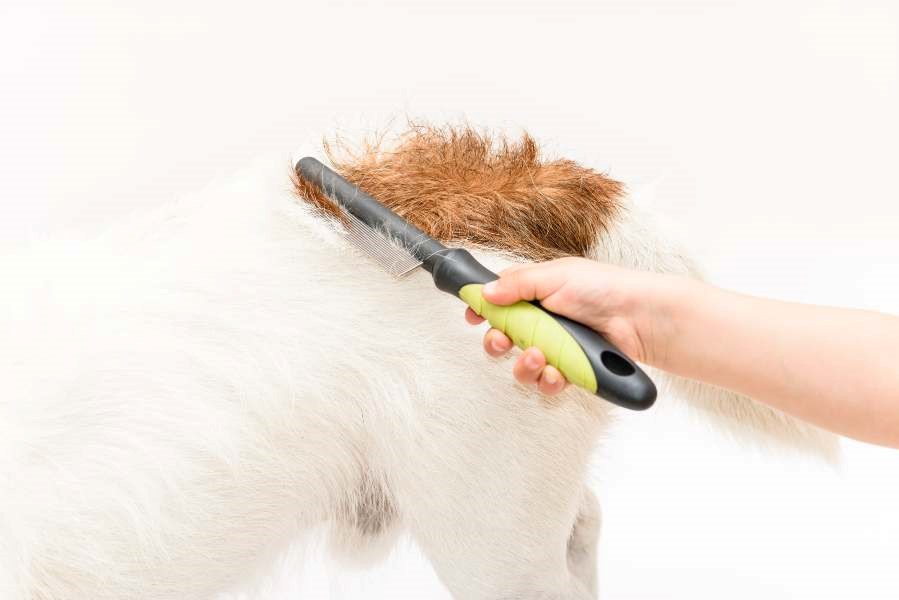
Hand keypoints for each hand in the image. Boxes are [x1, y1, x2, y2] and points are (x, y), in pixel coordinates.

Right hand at [465, 257, 685, 394]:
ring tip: (539, 358)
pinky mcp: (572, 370)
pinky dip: (549, 381)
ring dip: (524, 366)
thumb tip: (484, 293)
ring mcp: (558, 347)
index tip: (472, 317)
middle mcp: (544, 321)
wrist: (642, 319)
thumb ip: (516, 285)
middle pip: (505, 337)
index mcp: (537, 292)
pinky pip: (548, 383)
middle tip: (502, 341)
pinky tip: (558, 374)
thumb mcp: (555, 276)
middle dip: (498, 343)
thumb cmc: (604, 288)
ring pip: (523, 366)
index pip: (501, 301)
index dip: (484, 310)